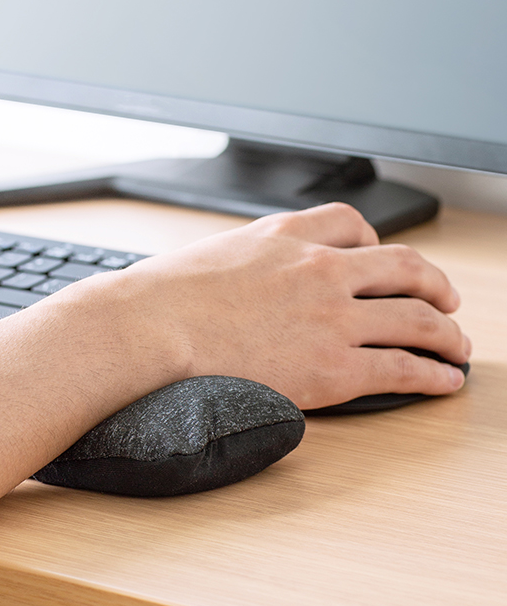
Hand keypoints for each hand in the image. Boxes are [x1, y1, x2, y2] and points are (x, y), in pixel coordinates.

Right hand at [114, 202, 469, 408]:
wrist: (148, 328)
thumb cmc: (163, 296)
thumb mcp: (212, 255)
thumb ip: (248, 260)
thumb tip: (249, 279)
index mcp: (286, 235)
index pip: (352, 224)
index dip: (378, 243)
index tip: (383, 261)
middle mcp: (320, 268)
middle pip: (403, 266)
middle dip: (433, 284)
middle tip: (445, 300)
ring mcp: (331, 317)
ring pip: (417, 317)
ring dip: (446, 331)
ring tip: (457, 346)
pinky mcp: (332, 367)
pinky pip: (403, 368)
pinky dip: (432, 374)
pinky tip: (444, 381)